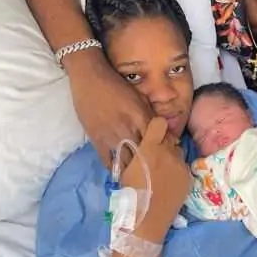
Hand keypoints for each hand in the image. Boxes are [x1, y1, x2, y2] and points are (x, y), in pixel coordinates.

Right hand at [65, 48, 152, 167]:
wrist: (90, 79)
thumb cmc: (116, 85)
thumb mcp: (138, 96)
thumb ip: (148, 113)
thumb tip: (160, 127)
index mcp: (140, 117)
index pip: (157, 139)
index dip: (163, 150)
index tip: (166, 157)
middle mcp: (128, 128)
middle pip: (144, 154)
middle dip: (150, 164)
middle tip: (155, 172)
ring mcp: (112, 136)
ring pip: (127, 161)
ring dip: (134, 170)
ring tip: (140, 178)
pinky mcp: (97, 140)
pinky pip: (108, 160)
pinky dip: (115, 168)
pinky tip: (120, 173)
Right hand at [121, 117, 191, 241]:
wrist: (146, 219)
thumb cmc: (130, 193)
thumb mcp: (127, 167)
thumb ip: (137, 151)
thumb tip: (140, 144)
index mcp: (150, 147)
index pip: (160, 123)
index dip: (157, 126)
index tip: (153, 133)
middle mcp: (168, 152)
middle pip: (170, 137)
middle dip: (164, 143)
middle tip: (156, 156)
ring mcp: (180, 165)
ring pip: (178, 152)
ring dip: (171, 156)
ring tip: (162, 171)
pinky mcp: (188, 177)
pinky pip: (183, 166)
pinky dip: (177, 170)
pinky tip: (169, 182)